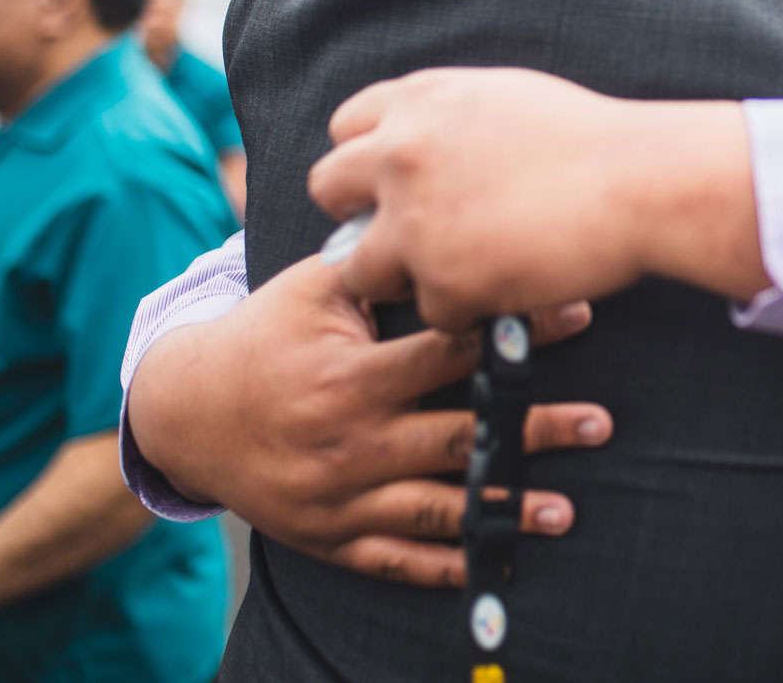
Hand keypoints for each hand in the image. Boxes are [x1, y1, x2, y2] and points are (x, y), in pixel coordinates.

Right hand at [128, 252, 610, 586]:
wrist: (183, 411)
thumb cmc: (263, 334)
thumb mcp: (310, 289)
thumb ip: (376, 263)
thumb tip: (445, 217)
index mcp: (348, 377)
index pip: (450, 353)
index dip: (514, 335)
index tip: (576, 316)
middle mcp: (348, 442)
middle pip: (457, 437)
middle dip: (532, 430)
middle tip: (599, 423)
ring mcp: (340, 497)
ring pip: (435, 509)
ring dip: (504, 509)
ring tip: (563, 510)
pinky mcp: (329, 537)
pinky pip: (395, 560)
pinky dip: (445, 565)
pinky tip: (496, 559)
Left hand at [309, 68, 765, 330]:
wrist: (641, 180)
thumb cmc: (592, 140)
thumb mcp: (505, 99)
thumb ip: (447, 118)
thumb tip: (420, 140)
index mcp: (419, 101)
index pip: (346, 130)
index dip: (370, 163)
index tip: (396, 186)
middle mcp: (401, 152)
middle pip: (328, 190)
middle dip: (363, 218)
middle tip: (408, 238)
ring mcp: (414, 218)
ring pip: (361, 268)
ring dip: (404, 276)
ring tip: (463, 274)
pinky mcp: (442, 277)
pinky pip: (429, 311)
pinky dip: (466, 309)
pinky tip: (508, 289)